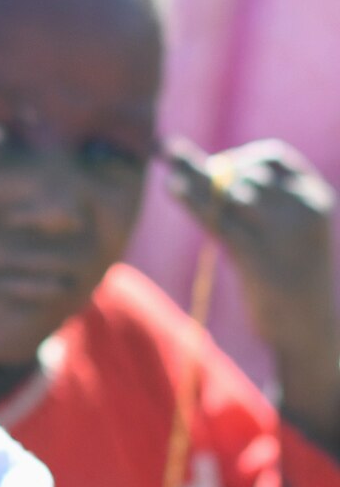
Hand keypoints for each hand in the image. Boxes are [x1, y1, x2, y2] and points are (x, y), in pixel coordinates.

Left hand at [169, 139, 339, 439]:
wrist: (310, 330)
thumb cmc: (291, 279)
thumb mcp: (286, 232)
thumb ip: (255, 202)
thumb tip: (203, 168)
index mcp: (317, 198)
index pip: (275, 157)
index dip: (241, 158)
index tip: (218, 170)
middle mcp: (304, 209)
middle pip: (245, 173)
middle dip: (209, 173)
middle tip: (178, 171)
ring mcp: (283, 233)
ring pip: (227, 192)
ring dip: (194, 181)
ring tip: (168, 171)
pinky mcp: (258, 257)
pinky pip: (217, 219)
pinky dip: (191, 200)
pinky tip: (172, 187)